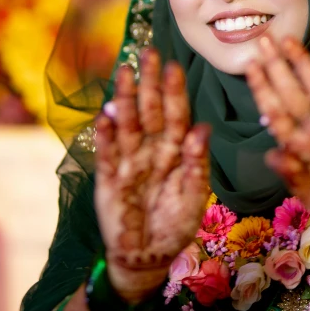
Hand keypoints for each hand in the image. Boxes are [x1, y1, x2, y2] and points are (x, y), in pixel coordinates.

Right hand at [94, 49, 210, 302]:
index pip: (176, 115)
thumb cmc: (175, 225)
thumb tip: (203, 127)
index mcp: (176, 152)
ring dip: (125, 98)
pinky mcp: (108, 178)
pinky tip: (105, 115)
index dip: (174, 92)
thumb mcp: (193, 196)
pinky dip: (106, 135)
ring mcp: (128, 161)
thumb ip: (197, 163)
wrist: (146, 257)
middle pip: (150, 110)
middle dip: (149, 82)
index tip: (174, 66)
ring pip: (127, 123)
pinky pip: (107, 153)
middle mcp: (152, 150)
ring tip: (125, 71)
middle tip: (148, 52)